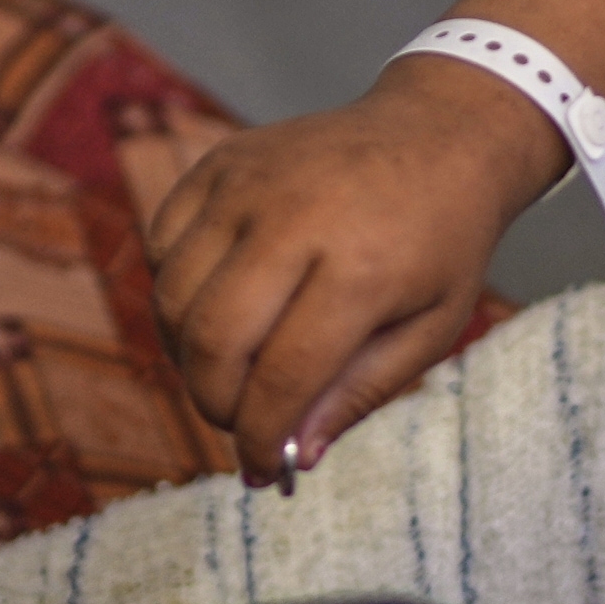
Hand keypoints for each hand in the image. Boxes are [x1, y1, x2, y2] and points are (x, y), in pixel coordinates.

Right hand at [148, 61, 565, 484]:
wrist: (439, 133)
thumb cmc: (441, 240)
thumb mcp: (430, 329)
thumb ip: (358, 393)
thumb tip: (291, 454)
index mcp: (360, 268)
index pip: (281, 377)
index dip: (259, 437)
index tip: (261, 471)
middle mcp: (295, 218)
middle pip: (211, 339)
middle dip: (214, 402)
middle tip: (238, 423)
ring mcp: (248, 183)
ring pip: (172, 296)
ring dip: (187, 354)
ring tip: (231, 370)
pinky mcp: (220, 162)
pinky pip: (163, 244)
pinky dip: (176, 291)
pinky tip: (221, 306)